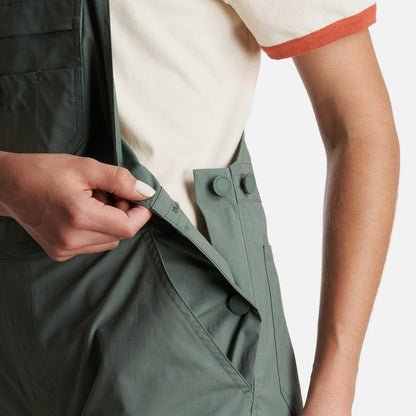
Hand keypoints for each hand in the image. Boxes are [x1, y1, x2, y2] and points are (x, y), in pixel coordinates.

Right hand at [0, 152, 154, 260]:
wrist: (8, 186)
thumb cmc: (44, 172)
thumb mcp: (85, 167)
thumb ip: (120, 180)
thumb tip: (147, 193)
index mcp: (79, 217)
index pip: (128, 227)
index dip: (140, 213)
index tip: (140, 198)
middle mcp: (71, 240)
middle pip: (120, 235)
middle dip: (124, 214)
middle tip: (110, 193)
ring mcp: (64, 250)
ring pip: (110, 241)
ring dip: (111, 223)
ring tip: (92, 202)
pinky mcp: (60, 253)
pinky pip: (94, 245)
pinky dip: (97, 230)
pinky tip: (82, 213)